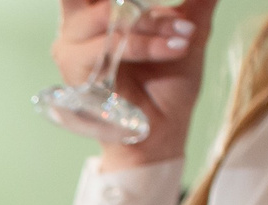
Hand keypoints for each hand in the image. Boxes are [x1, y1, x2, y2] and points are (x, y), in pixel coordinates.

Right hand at [54, 0, 216, 168]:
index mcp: (98, 9)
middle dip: (134, 6)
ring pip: (110, 14)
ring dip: (153, 23)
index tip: (166, 8)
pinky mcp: (74, 69)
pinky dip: (146, 45)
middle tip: (173, 19)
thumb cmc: (168, 83)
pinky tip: (176, 48)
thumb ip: (195, 1)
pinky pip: (109, 45)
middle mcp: (77, 23)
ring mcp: (71, 45)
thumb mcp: (189, 28)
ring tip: (184, 35)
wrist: (163, 129)